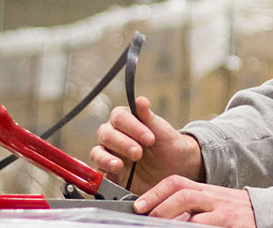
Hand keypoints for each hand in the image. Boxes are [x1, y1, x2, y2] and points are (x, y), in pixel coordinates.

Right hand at [90, 96, 204, 192]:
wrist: (175, 170)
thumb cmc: (169, 147)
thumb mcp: (164, 133)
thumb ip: (150, 118)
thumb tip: (141, 100)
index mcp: (126, 120)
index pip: (119, 117)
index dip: (132, 127)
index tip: (150, 139)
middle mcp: (114, 135)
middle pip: (106, 133)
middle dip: (122, 143)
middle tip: (139, 153)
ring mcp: (110, 154)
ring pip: (97, 152)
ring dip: (107, 158)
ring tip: (120, 166)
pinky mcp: (109, 172)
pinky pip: (99, 170)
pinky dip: (105, 171)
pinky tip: (117, 172)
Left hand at [135, 175, 255, 227]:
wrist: (265, 211)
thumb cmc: (232, 210)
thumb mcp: (211, 201)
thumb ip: (189, 205)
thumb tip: (157, 212)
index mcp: (204, 190)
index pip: (176, 183)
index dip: (155, 193)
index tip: (139, 205)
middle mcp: (213, 199)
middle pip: (184, 196)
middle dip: (162, 209)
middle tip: (149, 221)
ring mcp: (224, 215)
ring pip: (196, 219)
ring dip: (177, 226)